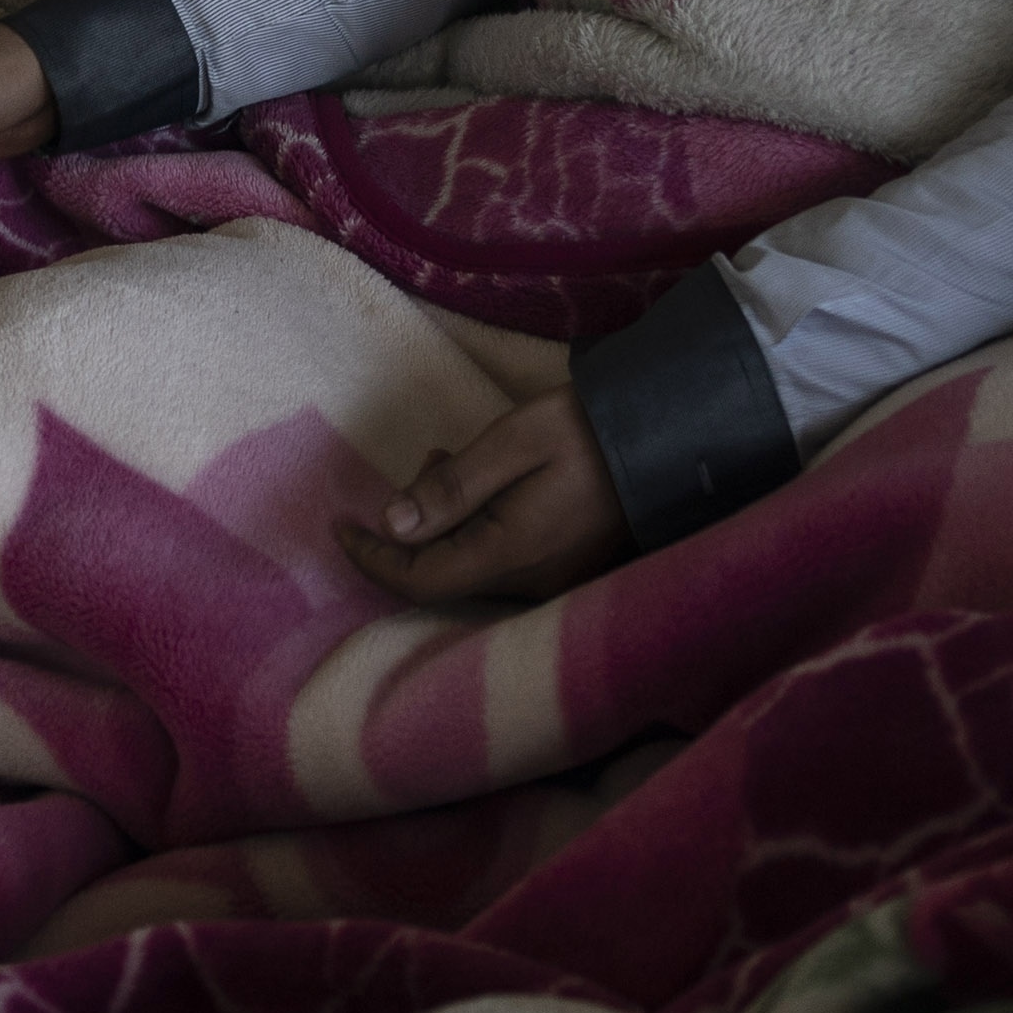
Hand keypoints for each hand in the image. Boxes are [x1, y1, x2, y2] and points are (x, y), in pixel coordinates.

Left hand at [339, 390, 631, 605]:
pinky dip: (475, 530)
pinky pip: (500, 562)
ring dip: (445, 523)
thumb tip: (394, 524)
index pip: (417, 579)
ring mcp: (553, 581)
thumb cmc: (589, 429)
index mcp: (510, 554)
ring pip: (470, 568)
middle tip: (429, 461)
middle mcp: (529, 583)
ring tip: (455, 461)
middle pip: (441, 576)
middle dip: (411, 529)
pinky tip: (487, 487)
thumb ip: (452, 488)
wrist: (672, 434)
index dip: (371, 558)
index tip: (341, 526)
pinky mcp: (569, 570)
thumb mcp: (513, 442)